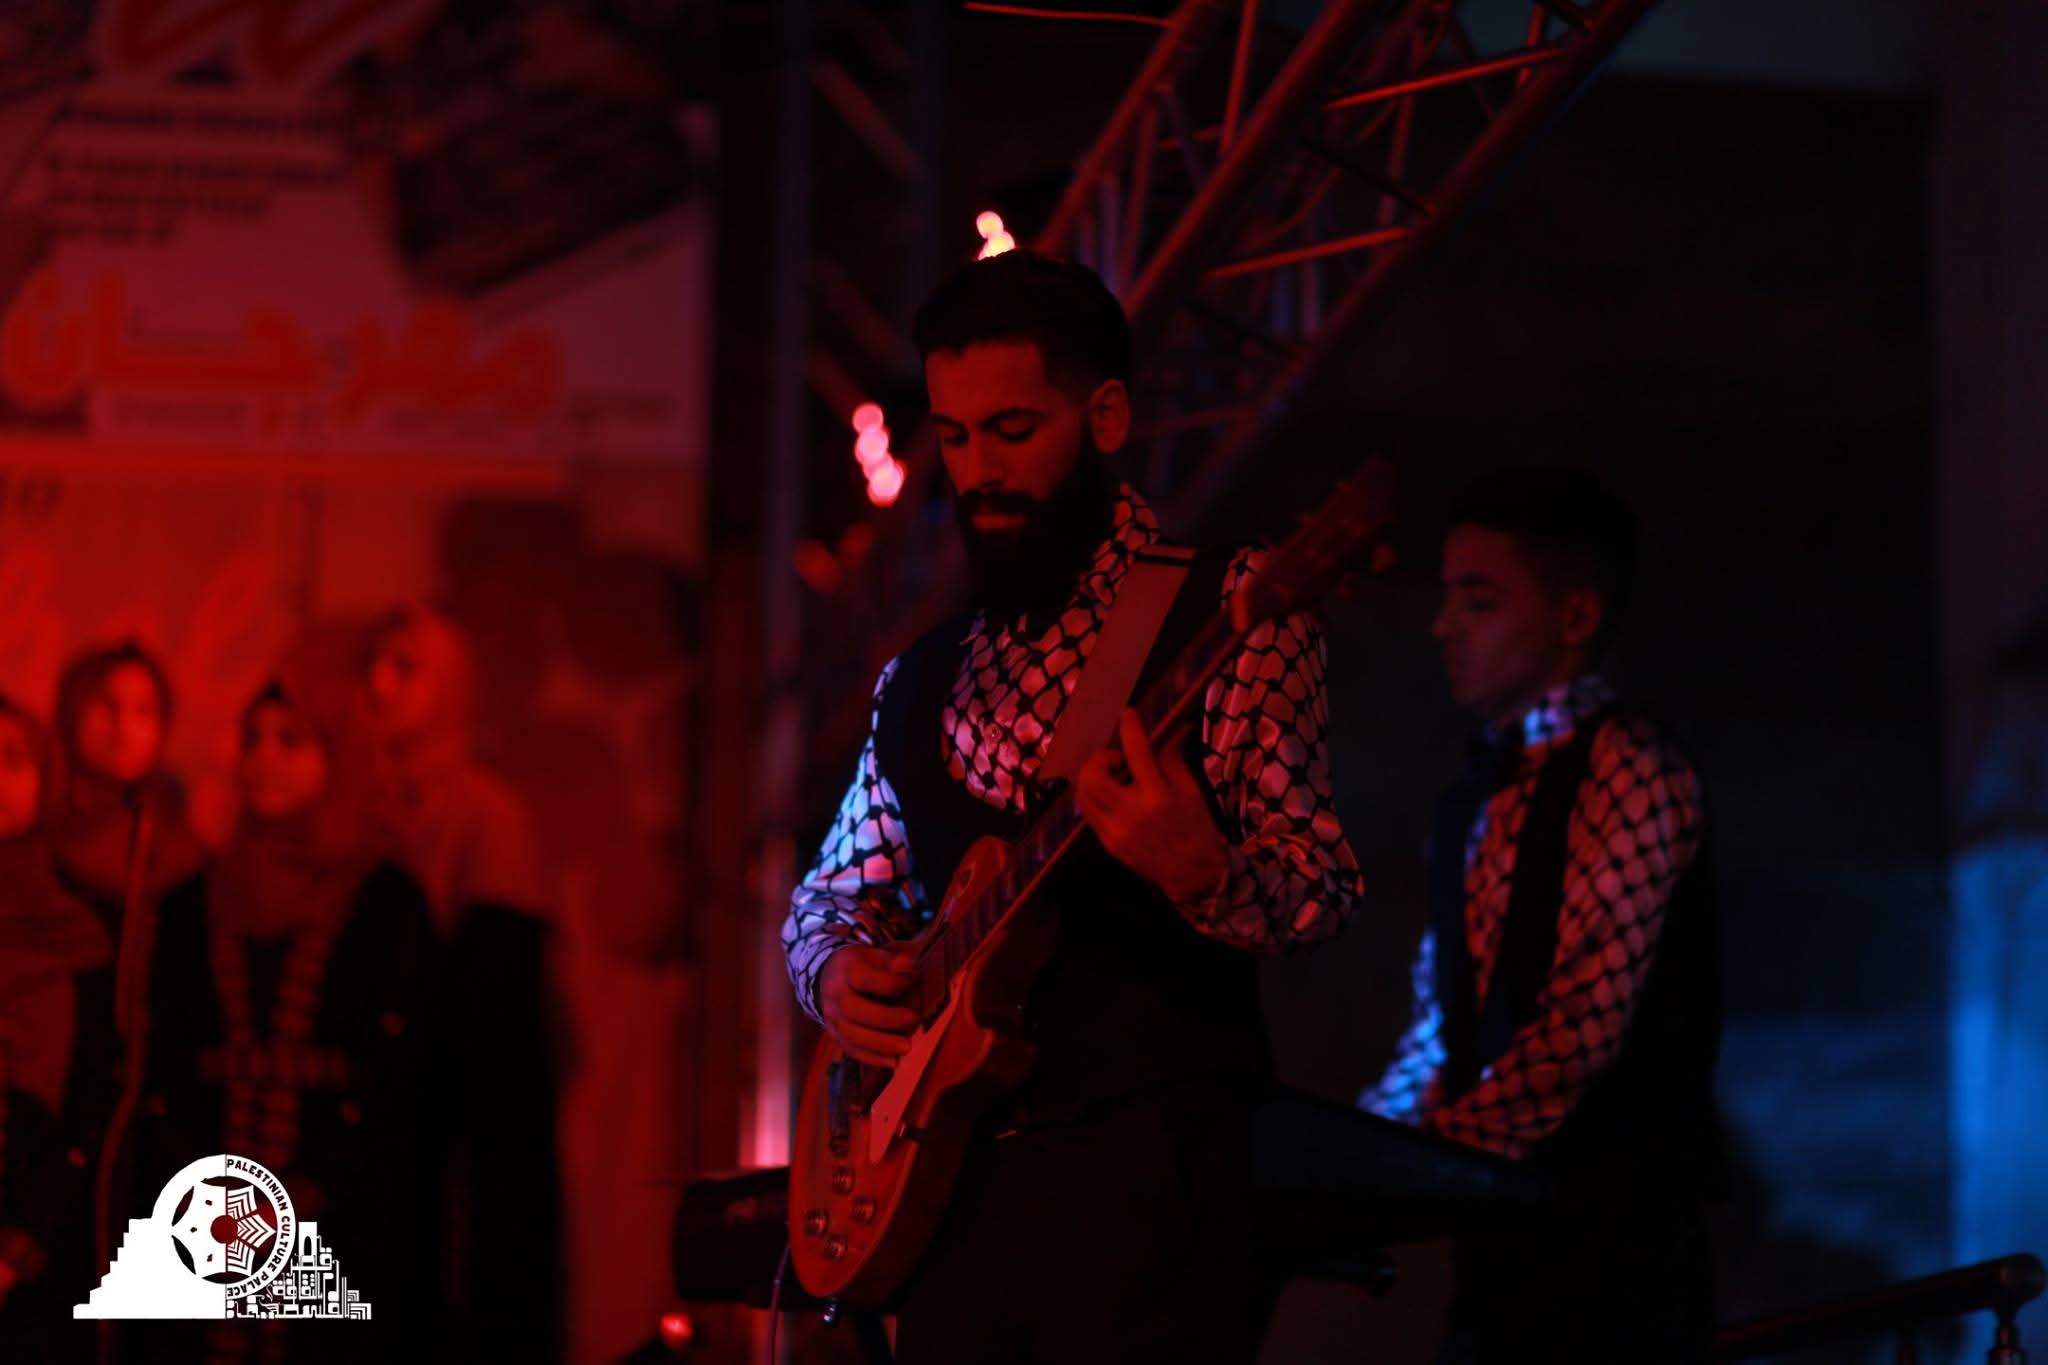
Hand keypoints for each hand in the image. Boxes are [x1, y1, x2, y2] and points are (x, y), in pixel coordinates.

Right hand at [818, 943, 918, 1067]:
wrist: (829, 977)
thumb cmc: (862, 966)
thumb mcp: (875, 955)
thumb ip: (892, 961)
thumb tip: (908, 966)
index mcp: (845, 969)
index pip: (864, 979)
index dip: (890, 983)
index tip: (911, 983)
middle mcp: (834, 994)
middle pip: (854, 1010)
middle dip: (886, 1018)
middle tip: (914, 1018)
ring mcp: (831, 1016)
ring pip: (851, 1035)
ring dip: (880, 1044)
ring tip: (906, 1047)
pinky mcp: (834, 1034)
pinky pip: (850, 1049)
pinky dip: (872, 1058)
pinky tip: (893, 1062)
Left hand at [1075, 709, 1231, 903]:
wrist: (1193, 874)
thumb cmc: (1196, 828)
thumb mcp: (1191, 790)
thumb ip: (1172, 758)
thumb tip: (1171, 728)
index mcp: (1158, 796)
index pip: (1138, 753)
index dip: (1131, 728)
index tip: (1128, 714)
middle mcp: (1131, 813)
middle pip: (1093, 775)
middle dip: (1100, 759)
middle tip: (1117, 761)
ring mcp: (1115, 831)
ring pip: (1083, 794)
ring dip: (1092, 777)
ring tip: (1112, 779)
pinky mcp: (1107, 843)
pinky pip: (1088, 812)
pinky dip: (1094, 797)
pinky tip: (1111, 796)